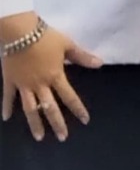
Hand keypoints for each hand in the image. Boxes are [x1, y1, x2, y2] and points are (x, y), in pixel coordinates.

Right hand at [1, 14, 98, 141]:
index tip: (85, 121)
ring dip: (34, 123)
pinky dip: (7, 107)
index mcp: (55, 76)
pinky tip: (7, 118)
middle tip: (62, 137)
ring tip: (39, 137)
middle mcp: (40, 84)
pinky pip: (8, 97)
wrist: (18, 31)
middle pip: (50, 108)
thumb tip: (100, 64)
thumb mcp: (67, 45)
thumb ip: (82, 56)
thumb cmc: (44, 37)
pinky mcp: (10, 80)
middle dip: (57, 123)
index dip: (78, 109)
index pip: (69, 97)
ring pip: (29, 108)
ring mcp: (23, 84)